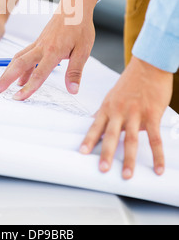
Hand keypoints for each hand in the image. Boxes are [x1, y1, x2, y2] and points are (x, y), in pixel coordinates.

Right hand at [0, 0, 97, 99]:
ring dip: (8, 71)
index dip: (28, 88)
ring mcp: (38, 43)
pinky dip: (19, 66)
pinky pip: (24, 54)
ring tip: (2, 85)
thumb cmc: (80, 27)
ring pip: (18, 58)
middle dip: (6, 78)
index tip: (18, 98)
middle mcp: (42, 47)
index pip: (38, 74)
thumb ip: (75, 71)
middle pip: (19, 64)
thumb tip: (73, 90)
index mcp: (54, 51)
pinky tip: (21, 77)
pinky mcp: (38, 41)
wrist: (74, 7)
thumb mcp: (83, 51)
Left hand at [80, 56, 172, 178]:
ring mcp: (136, 113)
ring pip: (131, 139)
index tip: (82, 152)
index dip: (89, 139)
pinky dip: (157, 154)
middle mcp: (120, 111)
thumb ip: (107, 111)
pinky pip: (155, 138)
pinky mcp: (152, 114)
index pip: (96, 126)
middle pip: (111, 135)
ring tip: (126, 174)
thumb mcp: (113, 95)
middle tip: (102, 169)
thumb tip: (94, 121)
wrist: (149, 65)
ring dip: (129, 158)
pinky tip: (158, 167)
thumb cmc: (131, 80)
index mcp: (109, 106)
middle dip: (106, 153)